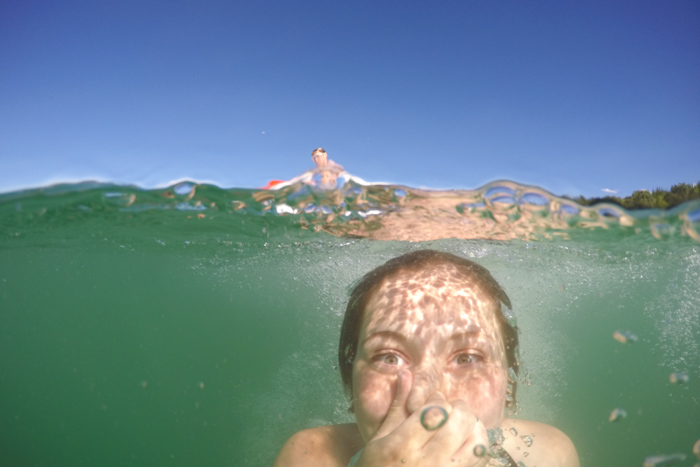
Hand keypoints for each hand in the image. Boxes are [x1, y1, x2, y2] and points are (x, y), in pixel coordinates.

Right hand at [355, 371, 490, 466]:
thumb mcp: (380, 438)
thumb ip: (398, 406)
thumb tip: (406, 373)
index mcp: (402, 446)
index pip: (434, 411)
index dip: (438, 400)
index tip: (433, 401)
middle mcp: (426, 463)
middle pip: (458, 424)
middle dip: (459, 409)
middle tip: (452, 409)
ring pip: (476, 444)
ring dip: (474, 428)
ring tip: (462, 426)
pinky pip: (480, 461)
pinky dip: (479, 448)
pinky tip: (467, 444)